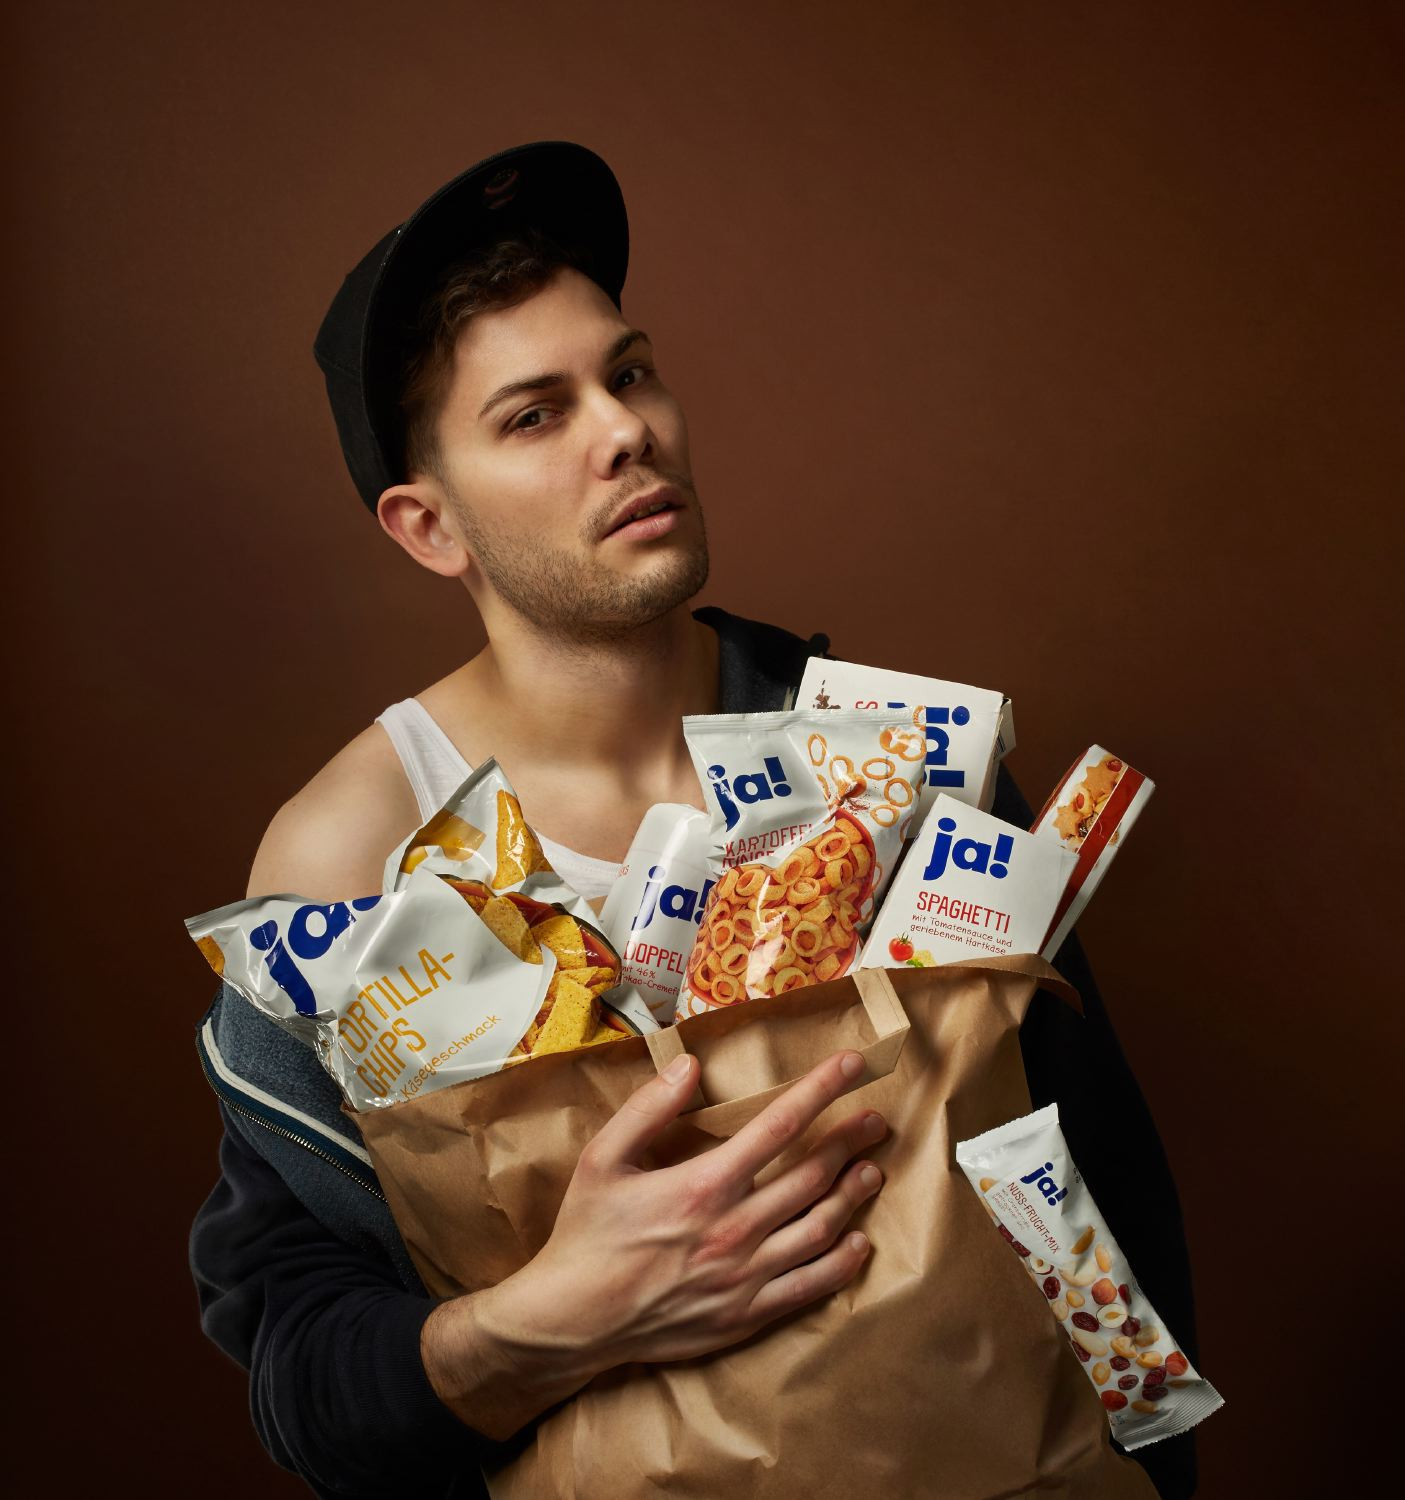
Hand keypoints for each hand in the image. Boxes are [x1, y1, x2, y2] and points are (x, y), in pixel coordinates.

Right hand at [423, 1048, 884, 1436]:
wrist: (573, 1320)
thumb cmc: (587, 1234)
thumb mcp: (602, 1157)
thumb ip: (648, 1108)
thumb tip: (689, 1065)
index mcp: (704, 1184)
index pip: (780, 1125)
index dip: (822, 1089)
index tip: (853, 1066)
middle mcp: (735, 1228)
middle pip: (812, 1174)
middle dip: (850, 1140)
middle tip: (876, 1120)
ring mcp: (746, 1276)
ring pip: (820, 1228)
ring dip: (852, 1195)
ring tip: (873, 1171)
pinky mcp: (747, 1315)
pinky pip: (810, 1286)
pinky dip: (842, 1263)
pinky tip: (858, 1243)